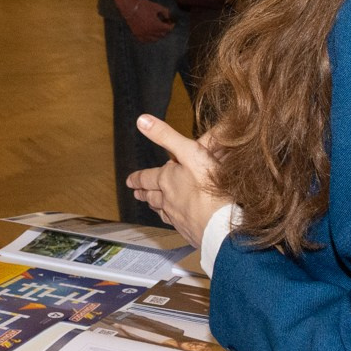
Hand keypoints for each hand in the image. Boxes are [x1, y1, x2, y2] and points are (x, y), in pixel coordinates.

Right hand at [123, 0, 175, 43]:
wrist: (129, 6)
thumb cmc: (143, 5)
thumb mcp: (156, 7)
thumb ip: (165, 12)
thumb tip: (169, 16)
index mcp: (156, 25)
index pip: (168, 29)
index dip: (171, 25)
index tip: (172, 22)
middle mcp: (150, 32)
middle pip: (162, 34)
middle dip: (165, 29)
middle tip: (165, 24)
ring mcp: (143, 34)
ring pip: (155, 39)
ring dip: (158, 34)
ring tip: (158, 29)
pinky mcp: (137, 34)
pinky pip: (146, 40)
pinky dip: (150, 38)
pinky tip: (150, 33)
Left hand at [126, 114, 229, 247]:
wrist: (221, 224)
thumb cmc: (209, 188)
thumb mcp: (189, 152)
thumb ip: (166, 136)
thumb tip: (142, 120)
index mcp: (167, 180)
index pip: (147, 178)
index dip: (138, 178)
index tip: (130, 181)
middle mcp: (168, 200)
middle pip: (153, 196)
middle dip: (144, 193)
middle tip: (137, 193)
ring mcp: (179, 217)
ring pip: (162, 211)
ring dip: (155, 207)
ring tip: (151, 205)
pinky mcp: (190, 230)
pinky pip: (176, 224)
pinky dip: (172, 220)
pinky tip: (175, 221)